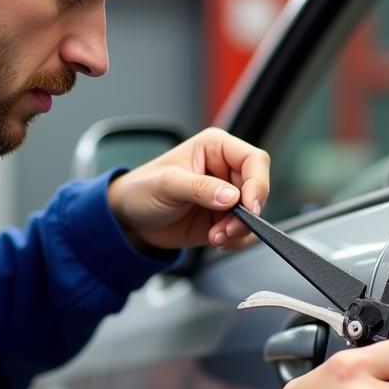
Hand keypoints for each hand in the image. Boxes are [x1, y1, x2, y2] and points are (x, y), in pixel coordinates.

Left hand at [107, 128, 268, 252]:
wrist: (130, 219)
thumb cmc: (142, 189)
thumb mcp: (167, 184)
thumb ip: (200, 188)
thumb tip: (231, 196)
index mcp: (216, 148)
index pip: (254, 160)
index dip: (258, 183)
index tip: (249, 206)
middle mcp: (225, 170)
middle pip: (257, 190)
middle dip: (246, 213)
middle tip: (228, 228)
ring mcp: (226, 196)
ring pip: (253, 214)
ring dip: (239, 230)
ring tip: (216, 236)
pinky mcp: (223, 219)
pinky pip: (243, 232)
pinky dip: (234, 240)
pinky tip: (215, 239)